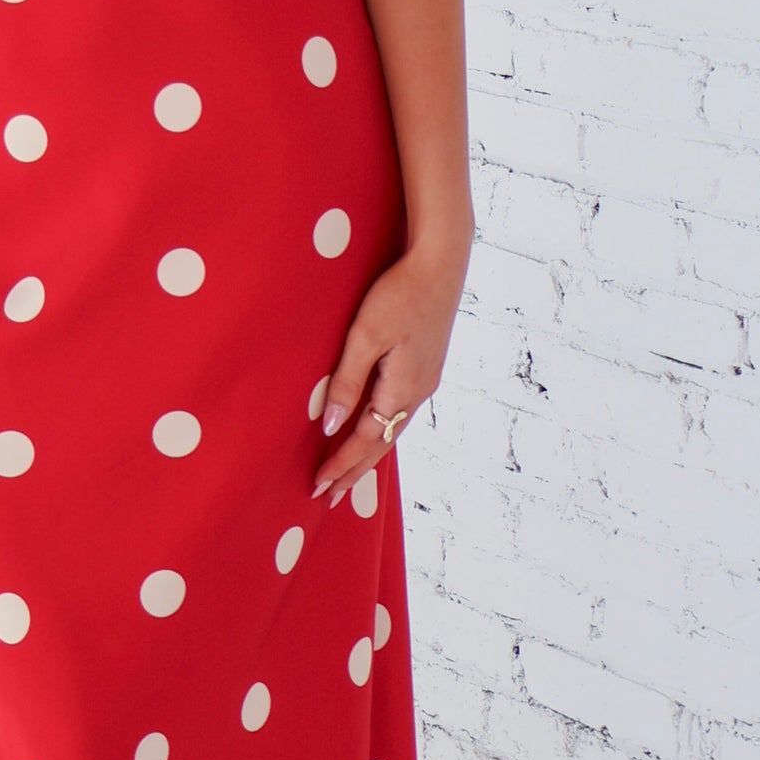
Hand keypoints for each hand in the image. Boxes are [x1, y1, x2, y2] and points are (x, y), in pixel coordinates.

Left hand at [310, 229, 470, 505]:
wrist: (441, 262)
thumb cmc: (400, 294)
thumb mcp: (366, 336)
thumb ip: (347, 382)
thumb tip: (329, 426)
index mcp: (403, 389)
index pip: (366, 441)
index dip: (341, 465)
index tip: (318, 487)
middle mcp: (418, 392)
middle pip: (382, 444)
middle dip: (354, 471)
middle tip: (329, 497)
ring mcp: (425, 380)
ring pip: (392, 428)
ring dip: (368, 453)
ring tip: (348, 474)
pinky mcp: (425, 366)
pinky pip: (399, 411)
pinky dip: (381, 430)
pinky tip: (374, 430)